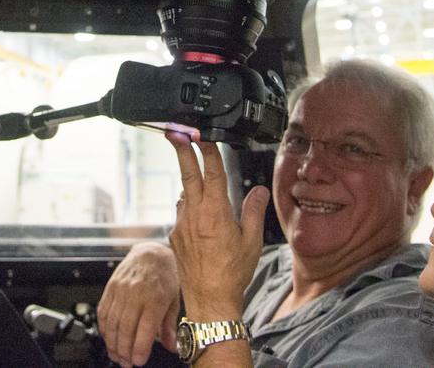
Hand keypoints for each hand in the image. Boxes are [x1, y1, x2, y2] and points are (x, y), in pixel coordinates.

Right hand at [97, 241, 179, 366]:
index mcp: (155, 297)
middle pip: (125, 328)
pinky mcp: (110, 288)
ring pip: (112, 323)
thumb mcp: (174, 300)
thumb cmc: (166, 276)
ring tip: (117, 356)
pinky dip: (104, 328)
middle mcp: (136, 293)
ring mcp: (120, 290)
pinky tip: (109, 339)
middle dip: (124, 351)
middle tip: (127, 363)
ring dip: (113, 343)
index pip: (145, 329)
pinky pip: (103, 312)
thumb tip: (172, 347)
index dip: (140, 348)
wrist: (151, 252)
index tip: (139, 361)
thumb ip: (170, 325)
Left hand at [166, 132, 269, 320]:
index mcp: (215, 212)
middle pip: (187, 174)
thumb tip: (258, 191)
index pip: (211, 172)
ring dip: (188, 181)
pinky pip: (181, 213)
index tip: (202, 134)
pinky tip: (198, 213)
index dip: (207, 150)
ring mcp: (182, 225)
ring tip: (194, 173)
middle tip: (175, 132)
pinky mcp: (175, 236)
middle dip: (181, 150)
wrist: (210, 301)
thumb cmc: (232, 274)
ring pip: (184, 194)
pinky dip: (189, 206)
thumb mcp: (251, 242)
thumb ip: (253, 212)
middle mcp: (194, 215)